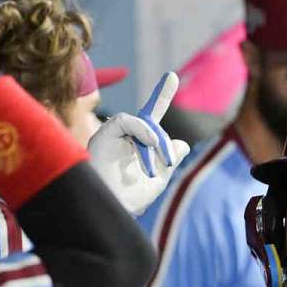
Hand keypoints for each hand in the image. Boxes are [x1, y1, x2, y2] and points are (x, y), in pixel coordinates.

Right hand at [89, 72, 189, 216]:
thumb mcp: (158, 180)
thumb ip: (169, 161)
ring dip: (155, 142)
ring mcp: (112, 134)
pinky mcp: (103, 133)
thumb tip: (183, 144)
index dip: (160, 96)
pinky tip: (150, 145)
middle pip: (150, 122)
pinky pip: (126, 120)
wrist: (111, 210)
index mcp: (134, 146)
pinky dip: (142, 131)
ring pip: (141, 123)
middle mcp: (122, 137)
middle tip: (167, 161)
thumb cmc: (128, 200)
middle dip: (162, 143)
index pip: (150, 118)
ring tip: (156, 165)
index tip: (172, 77)